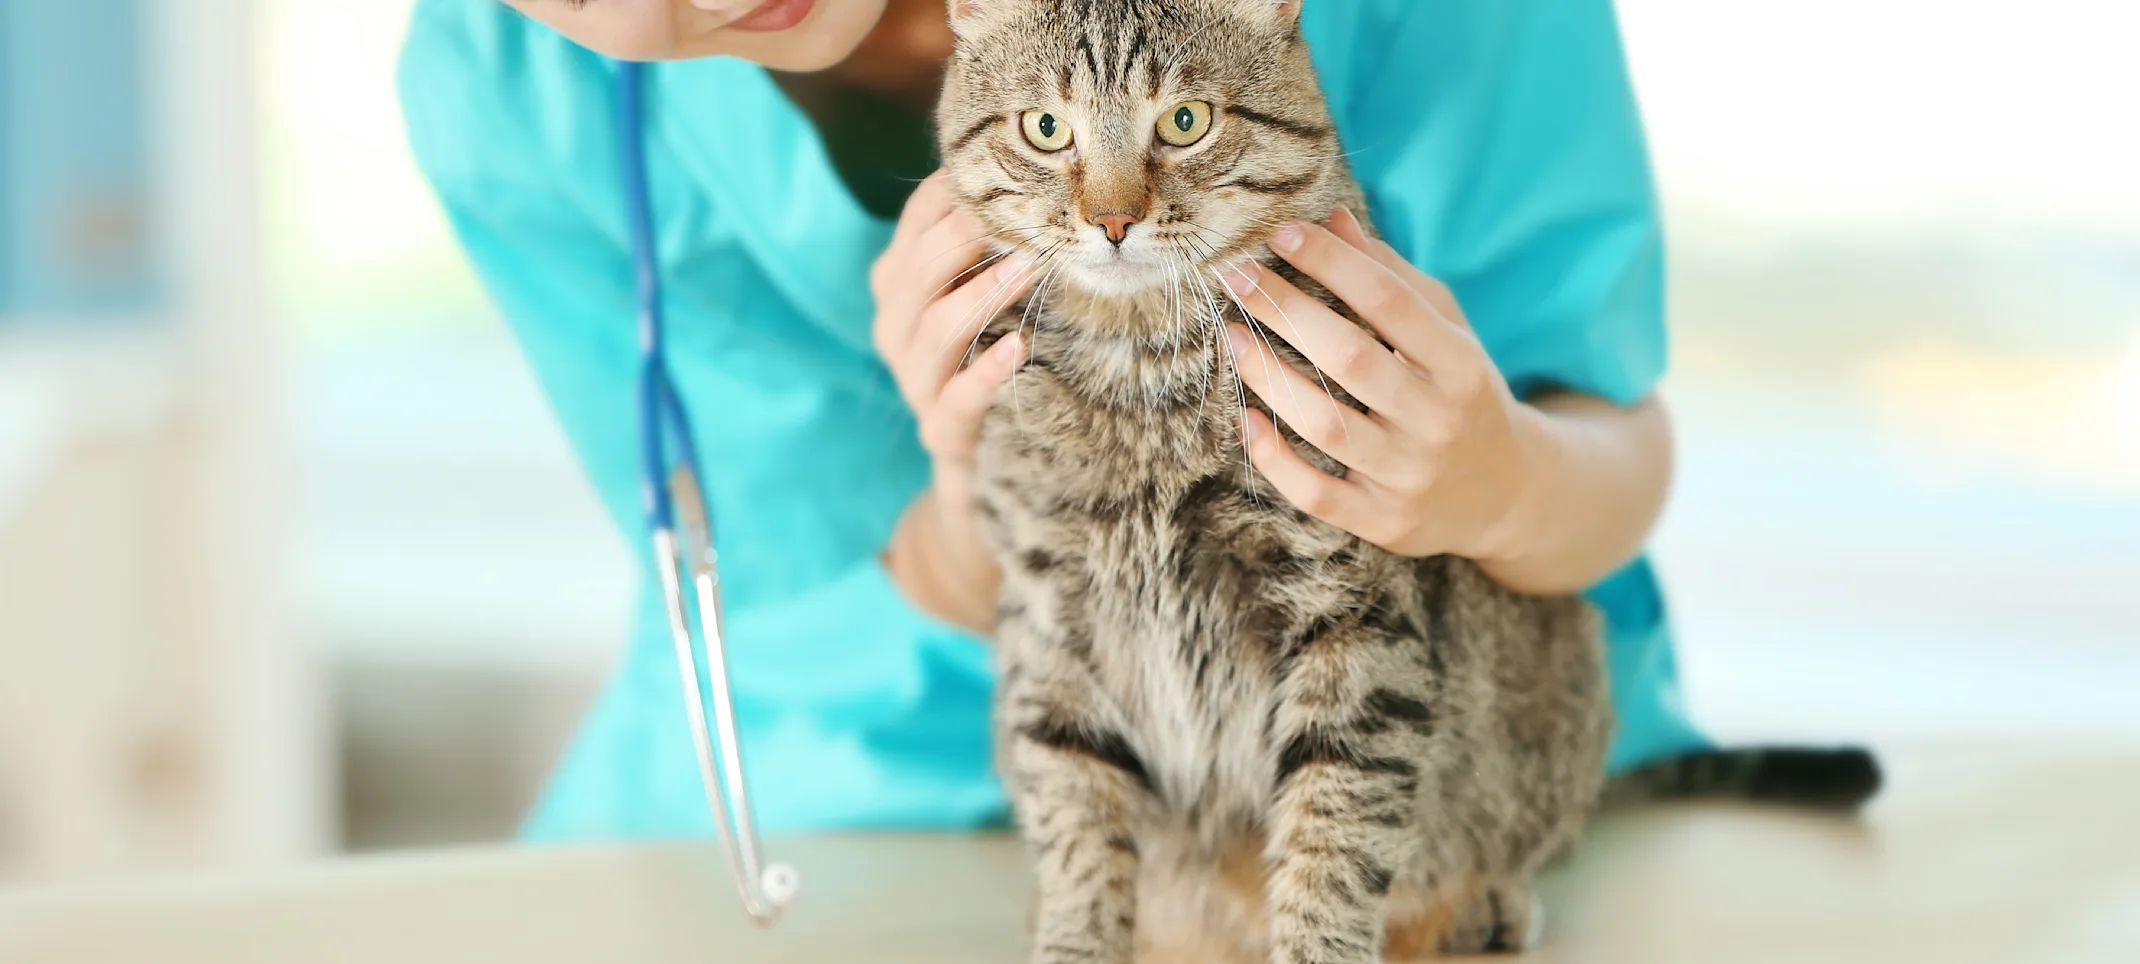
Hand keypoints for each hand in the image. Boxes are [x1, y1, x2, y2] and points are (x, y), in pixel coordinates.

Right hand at [872, 171, 1036, 630]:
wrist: (994, 464)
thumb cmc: (1001, 357)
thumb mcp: (996, 295)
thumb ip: (1000, 242)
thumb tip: (1050, 174)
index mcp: (901, 284)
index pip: (916, 222)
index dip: (953, 193)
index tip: (1005, 168)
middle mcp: (896, 327)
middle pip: (916, 270)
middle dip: (965, 237)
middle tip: (1021, 214)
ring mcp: (914, 382)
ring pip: (933, 329)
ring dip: (981, 295)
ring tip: (1028, 268)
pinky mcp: (942, 432)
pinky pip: (955, 399)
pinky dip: (985, 373)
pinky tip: (1019, 350)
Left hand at [1220, 208, 1547, 564]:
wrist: (1511, 496)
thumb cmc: (1465, 396)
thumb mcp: (1449, 333)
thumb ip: (1394, 279)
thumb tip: (1332, 220)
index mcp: (1461, 365)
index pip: (1390, 301)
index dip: (1332, 262)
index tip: (1283, 233)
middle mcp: (1439, 420)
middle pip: (1350, 357)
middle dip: (1286, 310)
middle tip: (1237, 276)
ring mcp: (1411, 476)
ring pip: (1326, 424)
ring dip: (1269, 377)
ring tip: (1233, 337)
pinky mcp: (1384, 522)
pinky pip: (1317, 493)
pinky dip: (1275, 459)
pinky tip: (1246, 420)